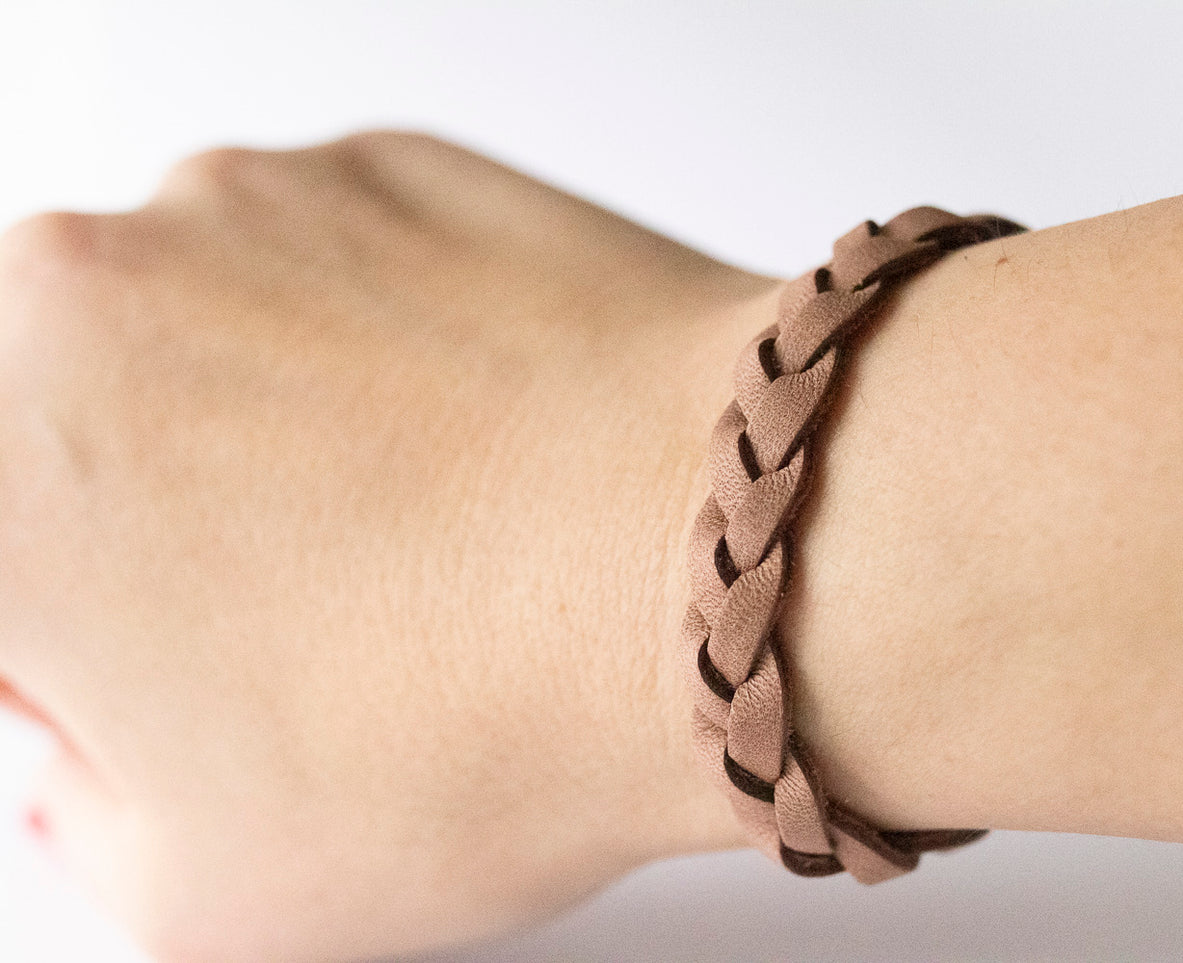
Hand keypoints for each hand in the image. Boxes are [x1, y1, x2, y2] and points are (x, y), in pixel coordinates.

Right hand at [0, 129, 768, 962]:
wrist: (722, 563)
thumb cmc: (487, 717)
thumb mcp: (216, 889)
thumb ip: (95, 811)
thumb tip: (103, 745)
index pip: (2, 562)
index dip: (68, 629)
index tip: (146, 658)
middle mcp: (78, 296)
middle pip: (75, 425)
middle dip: (154, 516)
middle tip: (302, 603)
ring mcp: (246, 205)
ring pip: (205, 331)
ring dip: (273, 421)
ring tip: (420, 523)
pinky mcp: (386, 167)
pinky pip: (336, 266)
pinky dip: (379, 343)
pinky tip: (478, 437)